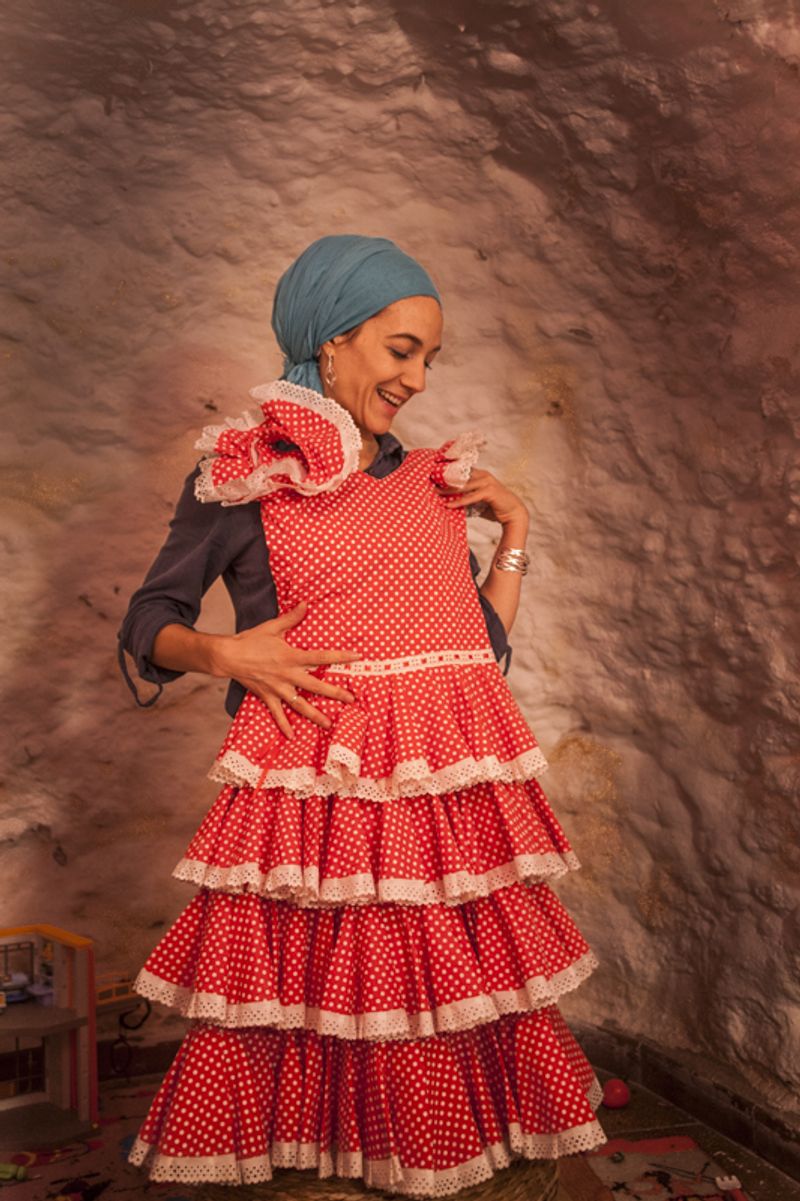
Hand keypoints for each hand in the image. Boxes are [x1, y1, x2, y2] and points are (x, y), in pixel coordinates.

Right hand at [214, 601, 361, 739]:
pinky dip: (284, 726)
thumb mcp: (273, 627)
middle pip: (316, 686)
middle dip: (335, 693)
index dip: (341, 656)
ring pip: (300, 705)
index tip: (357, 657)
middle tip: (352, 700)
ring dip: (315, 715)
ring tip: (329, 724)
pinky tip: (293, 737)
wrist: (228, 656)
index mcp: (291, 656)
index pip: (322, 656)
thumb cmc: (251, 640)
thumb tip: (306, 604)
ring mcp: (278, 688)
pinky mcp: (267, 696)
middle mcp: (288, 675)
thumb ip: (292, 618)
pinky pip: (278, 714)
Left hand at [436, 468, 527, 527]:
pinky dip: (458, 501)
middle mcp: (483, 475)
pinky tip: (448, 505)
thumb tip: (449, 502)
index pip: (461, 470)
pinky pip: (470, 497)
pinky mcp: (489, 491)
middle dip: (444, 478)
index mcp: (480, 474)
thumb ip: (466, 499)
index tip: (433, 472)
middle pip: (459, 475)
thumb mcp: (478, 501)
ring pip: (463, 485)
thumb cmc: (495, 508)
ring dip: (447, 490)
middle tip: (429, 481)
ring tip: (434, 493)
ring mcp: (487, 482)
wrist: (514, 514)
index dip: (447, 470)